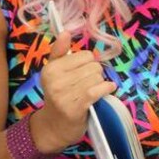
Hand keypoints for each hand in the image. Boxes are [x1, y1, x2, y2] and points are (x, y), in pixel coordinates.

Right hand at [35, 31, 116, 150]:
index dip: (88, 64)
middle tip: (86, 85)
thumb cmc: (59, 96)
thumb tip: (66, 32)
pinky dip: (107, 89)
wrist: (55, 126)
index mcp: (51, 68)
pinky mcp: (76, 106)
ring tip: (91, 92)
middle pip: (93, 66)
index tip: (81, 74)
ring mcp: (65, 94)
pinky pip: (99, 89)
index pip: (85, 55)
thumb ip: (59, 52)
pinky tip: (106, 91)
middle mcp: (55, 80)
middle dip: (95, 74)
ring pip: (98, 77)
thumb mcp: (54, 73)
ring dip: (100, 84)